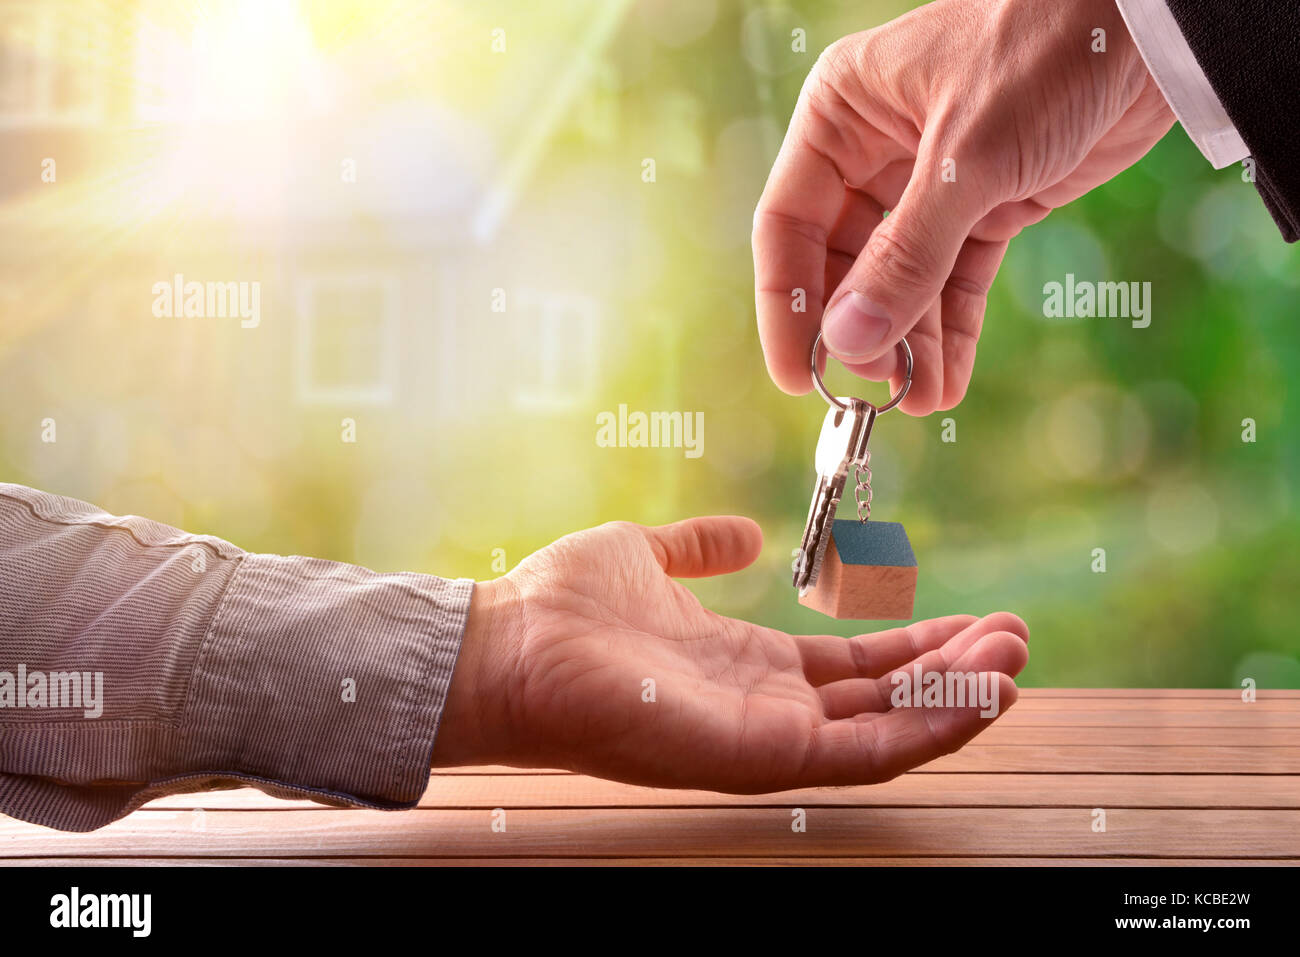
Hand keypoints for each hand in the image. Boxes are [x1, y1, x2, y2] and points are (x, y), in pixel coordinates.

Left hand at [433, 516, 1028, 791]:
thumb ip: (698, 547)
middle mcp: (763, 708)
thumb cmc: (562, 605)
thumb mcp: (647, 556)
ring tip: (1016, 662)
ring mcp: (762, 738)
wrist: (507, 642)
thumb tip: (741, 534)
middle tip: (1016, 639)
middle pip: (883, 701)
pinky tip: (978, 695)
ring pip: (886, 733)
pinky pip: (860, 755)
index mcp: (746, 665)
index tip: (973, 617)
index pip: (853, 669)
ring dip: (956, 700)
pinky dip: (926, 729)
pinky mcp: (755, 757)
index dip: (916, 646)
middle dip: (953, 673)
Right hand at [753, 0, 1173, 413]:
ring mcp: (932, 181)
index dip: (786, 305)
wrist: (1154, 25)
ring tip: (920, 398)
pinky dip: (953, 329)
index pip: (787, 225)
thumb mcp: (966, 161)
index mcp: (841, 116)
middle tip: (878, 388)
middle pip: (843, 262)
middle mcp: (874, 150)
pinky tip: (948, 378)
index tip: (795, 375)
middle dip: (863, 329)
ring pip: (902, 280)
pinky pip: (955, 279)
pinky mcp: (989, 203)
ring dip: (910, 342)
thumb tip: (848, 341)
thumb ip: (906, 257)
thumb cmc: (1045, 51)